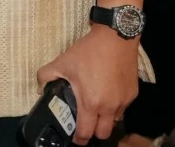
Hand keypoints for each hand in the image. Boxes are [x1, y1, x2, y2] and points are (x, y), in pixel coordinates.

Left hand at [36, 26, 138, 144]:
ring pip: (115, 120)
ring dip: (105, 119)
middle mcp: (110, 106)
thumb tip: (41, 87)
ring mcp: (124, 101)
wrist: (115, 37)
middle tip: (85, 124)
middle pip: (104, 133)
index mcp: (91, 102)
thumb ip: (46, 76)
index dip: (79, 139)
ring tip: (96, 107)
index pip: (86, 133)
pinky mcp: (133, 93)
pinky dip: (115, 106)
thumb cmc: (88, 51)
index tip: (74, 137)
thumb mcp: (62, 62)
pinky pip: (123, 107)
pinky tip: (107, 92)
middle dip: (94, 132)